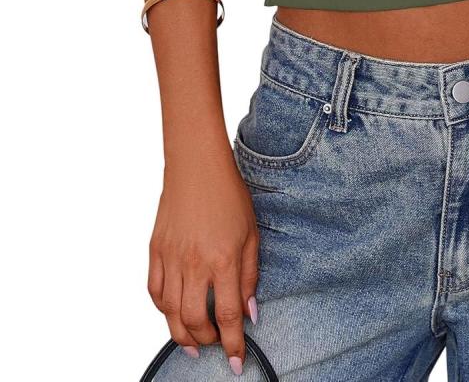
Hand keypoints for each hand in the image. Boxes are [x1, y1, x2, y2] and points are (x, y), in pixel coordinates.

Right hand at [147, 154, 258, 374]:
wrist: (197, 169)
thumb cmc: (229, 197)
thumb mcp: (252, 234)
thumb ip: (250, 276)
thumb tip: (249, 312)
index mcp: (223, 259)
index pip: (228, 314)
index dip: (233, 342)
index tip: (236, 361)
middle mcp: (194, 264)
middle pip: (195, 321)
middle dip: (207, 341)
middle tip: (217, 345)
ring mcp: (171, 259)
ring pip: (171, 313)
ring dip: (183, 334)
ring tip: (195, 342)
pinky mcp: (155, 252)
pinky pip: (155, 293)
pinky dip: (164, 310)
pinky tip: (175, 314)